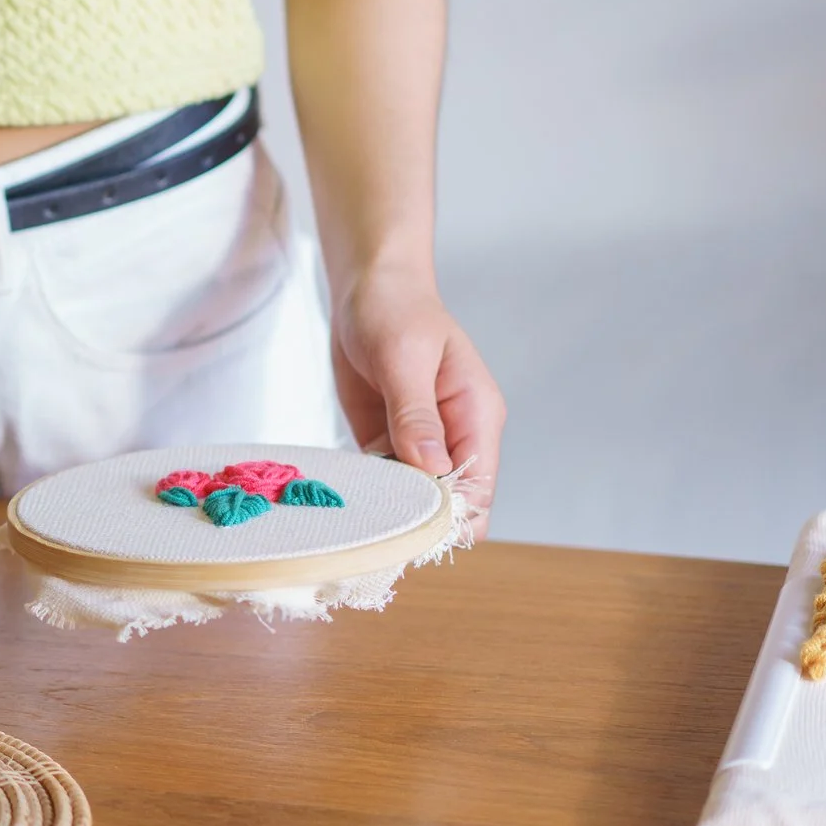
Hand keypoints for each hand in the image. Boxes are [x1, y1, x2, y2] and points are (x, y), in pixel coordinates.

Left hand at [331, 266, 505, 539]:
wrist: (368, 290)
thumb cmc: (395, 312)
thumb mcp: (402, 358)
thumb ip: (415, 413)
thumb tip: (432, 469)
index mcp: (476, 415)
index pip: (479, 485)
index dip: (451, 513)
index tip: (410, 527)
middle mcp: (455, 436)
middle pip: (452, 502)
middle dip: (421, 522)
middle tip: (378, 536)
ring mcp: (422, 443)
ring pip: (416, 498)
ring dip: (390, 511)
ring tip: (356, 524)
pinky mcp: (389, 442)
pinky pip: (384, 481)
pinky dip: (369, 494)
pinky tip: (346, 500)